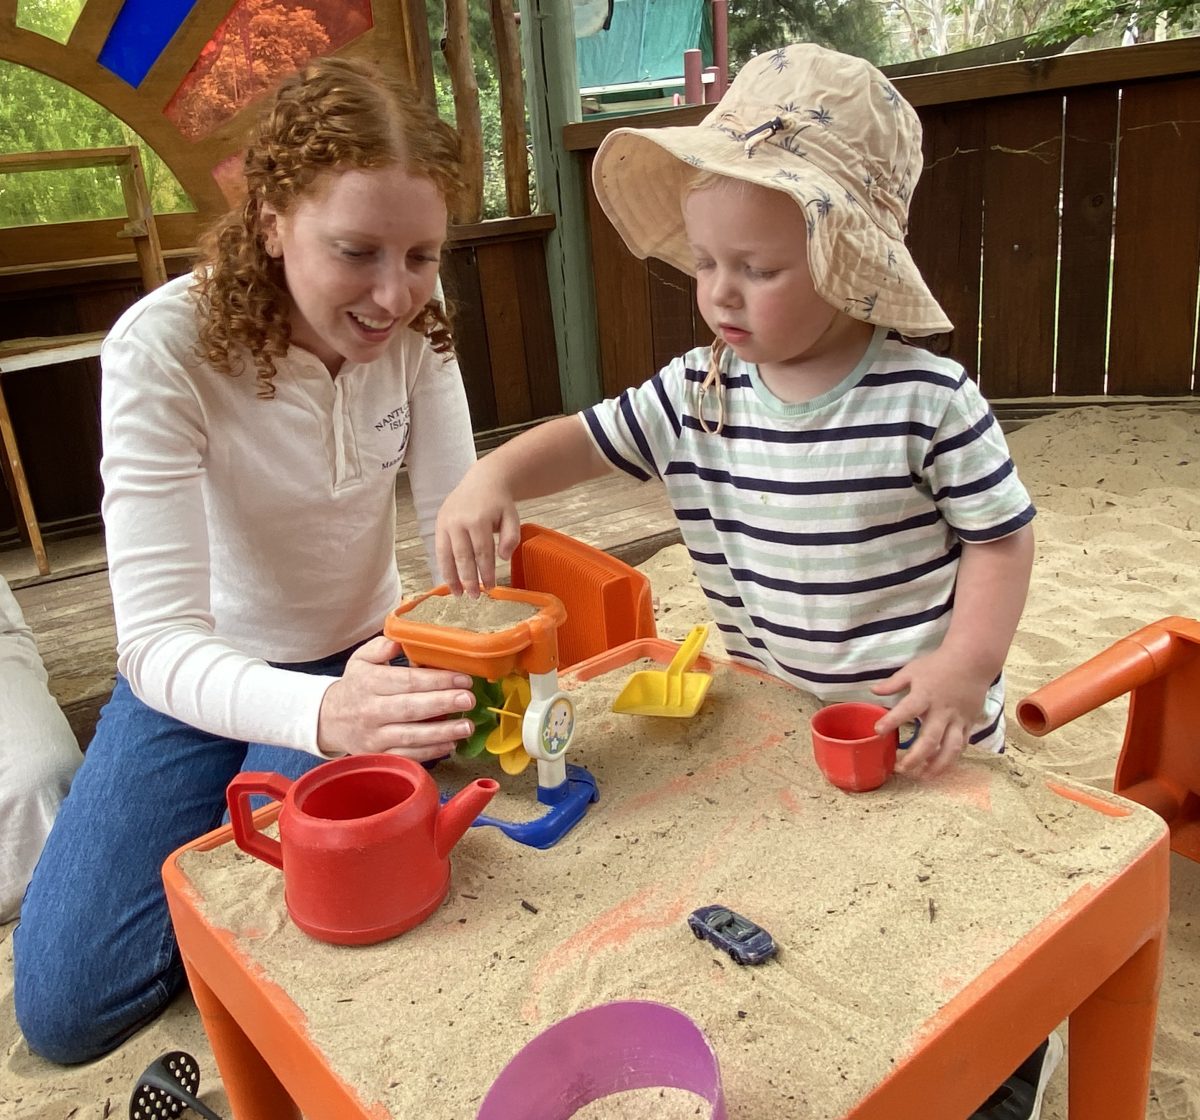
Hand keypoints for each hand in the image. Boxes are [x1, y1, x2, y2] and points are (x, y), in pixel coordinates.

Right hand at [317, 637, 476, 759]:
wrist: (329, 719)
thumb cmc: (356, 686)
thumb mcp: (361, 660)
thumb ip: (380, 648)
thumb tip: (399, 641)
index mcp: (369, 683)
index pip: (407, 681)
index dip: (437, 680)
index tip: (462, 678)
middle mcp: (370, 711)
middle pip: (411, 708)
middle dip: (443, 703)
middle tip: (469, 699)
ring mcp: (374, 737)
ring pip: (411, 736)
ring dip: (442, 732)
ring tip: (466, 726)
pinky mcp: (378, 756)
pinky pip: (407, 757)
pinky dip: (430, 752)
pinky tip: (450, 744)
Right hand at [435, 464, 521, 595]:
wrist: (483, 481)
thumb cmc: (499, 503)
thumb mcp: (512, 516)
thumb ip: (511, 536)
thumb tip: (503, 558)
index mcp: (478, 519)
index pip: (482, 552)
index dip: (486, 572)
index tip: (491, 587)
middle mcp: (458, 521)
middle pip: (463, 556)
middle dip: (469, 579)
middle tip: (474, 597)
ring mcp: (446, 522)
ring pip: (447, 555)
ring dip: (452, 577)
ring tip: (458, 594)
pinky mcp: (439, 524)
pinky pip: (439, 550)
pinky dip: (443, 567)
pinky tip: (449, 580)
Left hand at [871, 648, 990, 777]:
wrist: (972, 661)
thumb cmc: (939, 665)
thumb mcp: (913, 670)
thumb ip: (893, 683)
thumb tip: (872, 691)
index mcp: (925, 695)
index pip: (907, 710)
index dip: (892, 721)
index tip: (878, 730)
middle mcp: (942, 710)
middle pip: (930, 739)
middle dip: (915, 757)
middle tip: (901, 768)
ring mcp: (958, 718)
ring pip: (951, 748)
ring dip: (938, 765)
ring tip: (924, 776)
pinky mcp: (969, 722)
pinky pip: (962, 744)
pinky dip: (953, 757)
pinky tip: (941, 766)